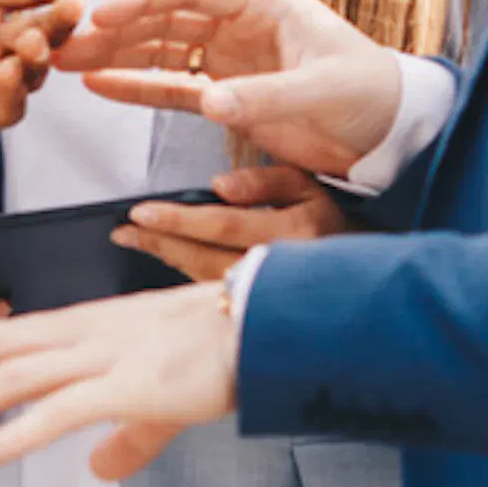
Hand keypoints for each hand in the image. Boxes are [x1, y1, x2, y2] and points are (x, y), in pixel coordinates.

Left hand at [0, 281, 239, 476]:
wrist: (271, 326)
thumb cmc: (219, 352)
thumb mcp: (159, 400)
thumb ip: (127, 437)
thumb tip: (100, 468)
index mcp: (83, 330)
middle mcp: (81, 335)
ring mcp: (103, 356)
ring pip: (10, 377)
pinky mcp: (130, 384)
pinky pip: (60, 411)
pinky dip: (16, 431)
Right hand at [60, 0, 401, 176]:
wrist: (392, 132)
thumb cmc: (370, 94)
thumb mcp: (322, 90)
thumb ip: (266, 95)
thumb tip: (210, 102)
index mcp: (264, 2)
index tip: (101, 15)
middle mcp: (241, 24)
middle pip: (164, 18)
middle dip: (114, 30)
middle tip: (66, 43)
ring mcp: (231, 59)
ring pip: (160, 51)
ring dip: (116, 57)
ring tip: (67, 65)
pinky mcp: (228, 95)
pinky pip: (173, 88)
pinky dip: (138, 87)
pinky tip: (101, 87)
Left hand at [111, 164, 347, 283]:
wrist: (363, 268)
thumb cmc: (333, 219)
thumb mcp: (308, 184)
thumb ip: (265, 181)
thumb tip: (221, 186)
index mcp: (296, 233)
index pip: (223, 224)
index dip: (177, 220)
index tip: (140, 214)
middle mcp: (283, 267)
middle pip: (206, 259)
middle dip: (160, 244)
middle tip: (124, 232)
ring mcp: (273, 292)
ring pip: (207, 280)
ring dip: (167, 260)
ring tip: (137, 242)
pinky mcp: (263, 305)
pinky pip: (216, 291)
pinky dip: (187, 275)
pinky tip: (170, 260)